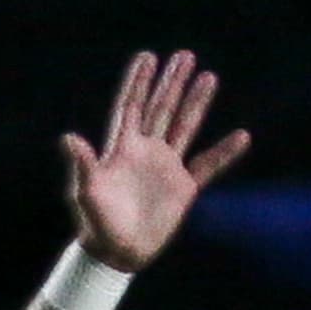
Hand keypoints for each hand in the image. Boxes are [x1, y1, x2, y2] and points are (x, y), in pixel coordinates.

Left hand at [63, 50, 250, 272]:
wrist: (116, 253)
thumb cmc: (95, 224)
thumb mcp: (86, 193)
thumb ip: (83, 164)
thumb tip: (68, 137)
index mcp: (121, 150)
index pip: (130, 107)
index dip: (138, 83)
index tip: (147, 56)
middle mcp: (146, 152)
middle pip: (160, 109)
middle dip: (171, 82)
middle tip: (184, 55)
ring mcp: (166, 168)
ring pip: (184, 127)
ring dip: (196, 102)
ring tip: (209, 76)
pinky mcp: (183, 188)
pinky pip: (208, 165)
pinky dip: (224, 152)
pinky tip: (242, 136)